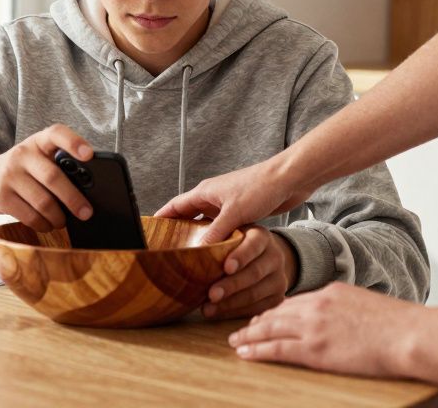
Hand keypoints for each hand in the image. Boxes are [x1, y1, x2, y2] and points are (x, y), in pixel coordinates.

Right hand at [0, 124, 94, 231]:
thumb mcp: (37, 159)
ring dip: (58, 217)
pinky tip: (47, 225)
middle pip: (53, 177)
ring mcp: (10, 175)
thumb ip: (58, 166)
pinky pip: (29, 216)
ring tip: (63, 222)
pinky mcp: (1, 196)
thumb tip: (87, 192)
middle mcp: (22, 154)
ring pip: (43, 202)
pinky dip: (43, 224)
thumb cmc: (22, 170)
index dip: (73, 142)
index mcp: (38, 142)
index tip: (89, 155)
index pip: (56, 133)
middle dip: (73, 199)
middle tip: (86, 213)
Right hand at [156, 155, 314, 243]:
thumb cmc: (260, 187)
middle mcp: (213, 198)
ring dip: (200, 238)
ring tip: (192, 257)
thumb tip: (199, 251)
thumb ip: (216, 232)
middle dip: (178, 232)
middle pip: (188, 216)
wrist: (288, 179)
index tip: (149, 231)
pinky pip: (222, 228)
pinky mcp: (241, 211)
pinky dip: (218, 239)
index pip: (175, 206)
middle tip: (170, 251)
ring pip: (206, 224)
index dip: (161, 217)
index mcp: (205, 192)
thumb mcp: (234, 213)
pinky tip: (218, 253)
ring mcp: (227, 205)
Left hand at [202, 227, 296, 319]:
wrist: (263, 258)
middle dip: (231, 285)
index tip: (226, 267)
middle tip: (211, 294)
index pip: (253, 245)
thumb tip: (195, 243)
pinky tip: (217, 313)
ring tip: (207, 308)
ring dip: (229, 304)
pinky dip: (234, 312)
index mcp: (261, 236)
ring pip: (254, 294)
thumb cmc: (236, 244)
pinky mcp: (277, 298)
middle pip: (254, 273)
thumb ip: (215, 234)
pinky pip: (255, 308)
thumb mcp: (228, 232)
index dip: (241, 256)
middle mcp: (275, 257)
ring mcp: (278, 279)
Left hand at [228, 282, 420, 376]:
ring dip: (249, 335)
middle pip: (277, 312)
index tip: (264, 318)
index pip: (295, 302)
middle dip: (256, 321)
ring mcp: (314, 326)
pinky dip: (257, 350)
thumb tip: (342, 319)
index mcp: (331, 292)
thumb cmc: (399, 325)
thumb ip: (347, 308)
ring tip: (235, 342)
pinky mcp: (315, 348)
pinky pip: (277, 348)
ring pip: (270, 328)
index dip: (276, 312)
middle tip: (240, 329)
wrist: (409, 334)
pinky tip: (245, 353)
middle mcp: (317, 304)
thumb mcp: (367, 305)